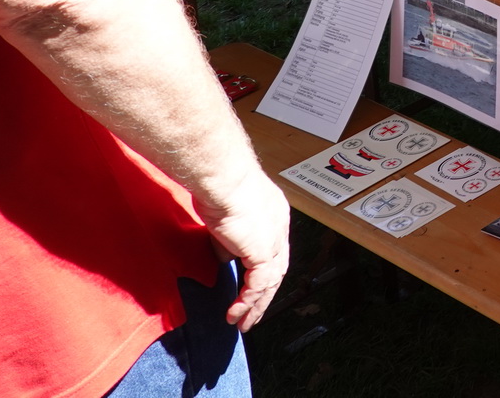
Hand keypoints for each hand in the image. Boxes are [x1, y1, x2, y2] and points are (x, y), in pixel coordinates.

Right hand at [195, 168, 290, 330]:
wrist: (223, 177)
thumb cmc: (219, 184)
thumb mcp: (224, 216)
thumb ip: (226, 239)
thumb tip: (224, 258)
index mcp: (274, 214)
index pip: (274, 250)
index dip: (264, 271)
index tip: (253, 287)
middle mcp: (279, 227)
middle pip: (277, 269)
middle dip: (264, 295)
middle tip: (253, 314)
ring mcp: (274, 239)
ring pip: (270, 282)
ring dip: (256, 306)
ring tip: (243, 322)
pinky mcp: (263, 252)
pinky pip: (257, 286)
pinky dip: (246, 302)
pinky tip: (235, 314)